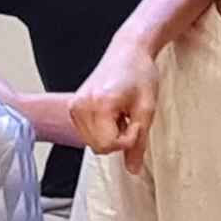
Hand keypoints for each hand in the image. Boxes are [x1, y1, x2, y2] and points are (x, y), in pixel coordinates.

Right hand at [72, 42, 159, 162]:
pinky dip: (102, 130)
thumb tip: (133, 170)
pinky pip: (87, 133)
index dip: (128, 140)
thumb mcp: (147, 109)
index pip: (108, 145)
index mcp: (99, 104)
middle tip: (130, 118)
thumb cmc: (140, 74)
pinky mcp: (73, 106)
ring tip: (121, 114)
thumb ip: (139, 142)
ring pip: (92, 143)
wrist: (128, 50)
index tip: (136, 122)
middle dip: (119, 140)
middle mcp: (81, 105)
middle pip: (98, 147)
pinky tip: (112, 113)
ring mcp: (74, 106)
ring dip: (110, 135)